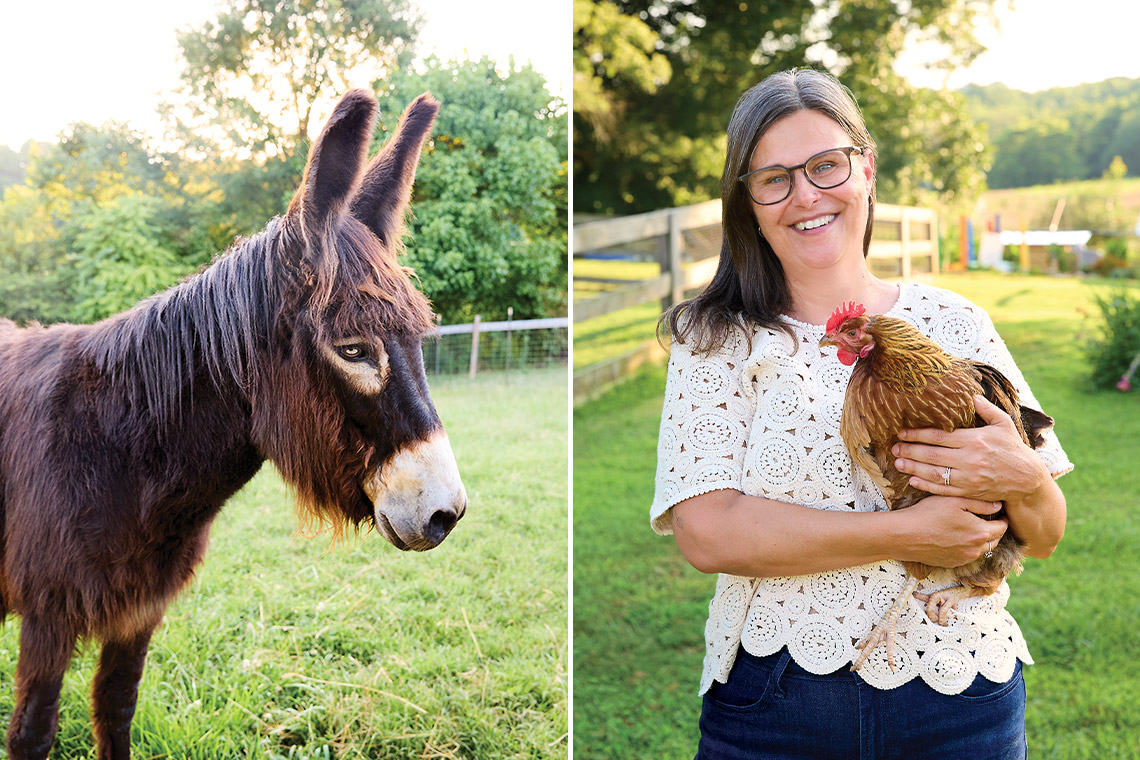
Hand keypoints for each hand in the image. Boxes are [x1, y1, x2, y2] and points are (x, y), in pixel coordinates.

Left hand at [891, 395, 1047, 502]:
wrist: (1028, 479)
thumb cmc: (1014, 449)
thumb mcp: (1004, 425)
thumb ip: (987, 409)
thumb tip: (972, 395)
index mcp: (975, 440)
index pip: (939, 436)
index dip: (917, 434)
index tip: (902, 432)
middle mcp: (969, 459)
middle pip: (931, 454)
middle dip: (909, 450)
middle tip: (893, 447)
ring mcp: (969, 477)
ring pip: (934, 473)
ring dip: (913, 468)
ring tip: (897, 462)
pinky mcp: (969, 492)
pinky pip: (943, 489)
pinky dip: (925, 485)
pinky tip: (912, 480)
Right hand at [895, 495, 1006, 566]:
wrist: (904, 535)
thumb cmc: (927, 513)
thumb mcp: (954, 500)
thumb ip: (981, 503)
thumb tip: (998, 505)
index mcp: (980, 533)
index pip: (1003, 527)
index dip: (1002, 518)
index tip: (997, 512)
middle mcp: (976, 550)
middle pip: (995, 540)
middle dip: (994, 530)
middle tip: (986, 518)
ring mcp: (964, 559)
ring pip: (982, 549)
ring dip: (981, 539)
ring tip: (970, 527)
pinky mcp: (952, 563)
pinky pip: (967, 555)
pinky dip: (967, 547)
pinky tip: (955, 536)